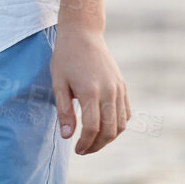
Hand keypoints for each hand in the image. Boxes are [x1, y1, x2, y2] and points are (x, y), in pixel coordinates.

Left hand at [51, 26, 130, 154]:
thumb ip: (64, 111)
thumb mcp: (58, 83)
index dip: (85, 144)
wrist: (83, 34)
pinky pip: (126, 113)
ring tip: (93, 142)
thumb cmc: (66, 57)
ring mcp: (118, 89)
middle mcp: (109, 91)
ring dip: (108, 138)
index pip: (91, 128)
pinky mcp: (123, 86)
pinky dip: (118, 125)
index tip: (76, 149)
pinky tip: (104, 128)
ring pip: (121, 124)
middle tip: (83, 150)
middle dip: (96, 145)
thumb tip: (67, 136)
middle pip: (109, 130)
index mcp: (90, 91)